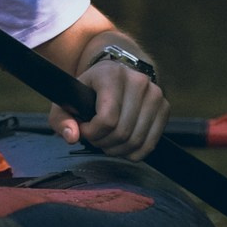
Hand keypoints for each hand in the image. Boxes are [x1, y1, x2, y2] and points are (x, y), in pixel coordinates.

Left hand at [62, 43, 168, 163]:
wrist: (117, 74)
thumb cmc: (90, 90)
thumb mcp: (68, 100)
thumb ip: (61, 119)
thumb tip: (72, 137)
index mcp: (111, 75)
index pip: (107, 118)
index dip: (92, 133)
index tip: (84, 130)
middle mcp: (137, 81)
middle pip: (122, 132)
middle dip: (104, 143)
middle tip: (96, 138)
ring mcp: (155, 94)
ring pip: (136, 140)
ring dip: (118, 150)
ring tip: (107, 141)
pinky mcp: (165, 107)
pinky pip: (151, 143)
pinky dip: (135, 153)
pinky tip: (122, 147)